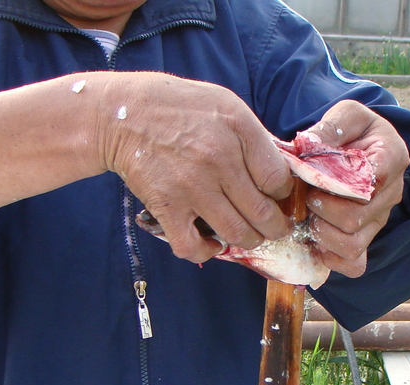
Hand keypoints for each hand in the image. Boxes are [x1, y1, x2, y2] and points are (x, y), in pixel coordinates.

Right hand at [97, 73, 292, 261]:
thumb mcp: (227, 105)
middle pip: (262, 214)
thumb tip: (278, 174)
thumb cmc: (182, 108)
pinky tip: (212, 244)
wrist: (126, 114)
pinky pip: (192, 246)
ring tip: (248, 236)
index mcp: (238, 132)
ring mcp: (191, 188)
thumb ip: (254, 138)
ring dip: (248, 241)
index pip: (278, 180)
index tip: (276, 196)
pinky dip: (206, 252)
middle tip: (274, 228)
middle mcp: (218, 161)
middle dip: (275, 227)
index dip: (283, 194)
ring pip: (236, 234)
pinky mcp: (167, 208)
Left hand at [304, 100, 409, 277]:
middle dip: (322, 210)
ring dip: (323, 235)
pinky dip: (332, 259)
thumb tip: (308, 144)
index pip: (370, 182)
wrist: (364, 148)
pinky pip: (354, 265)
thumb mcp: (347, 115)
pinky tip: (316, 242)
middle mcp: (390, 194)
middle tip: (308, 196)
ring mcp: (379, 221)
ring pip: (352, 245)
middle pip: (355, 219)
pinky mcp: (368, 239)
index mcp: (391, 159)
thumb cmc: (355, 132)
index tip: (318, 176)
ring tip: (311, 217)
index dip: (337, 185)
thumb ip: (331, 126)